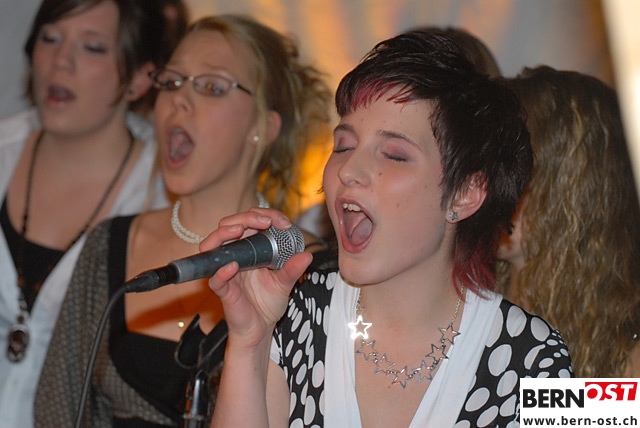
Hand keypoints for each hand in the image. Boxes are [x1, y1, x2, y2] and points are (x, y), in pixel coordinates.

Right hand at [202, 208, 312, 347]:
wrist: (261, 329)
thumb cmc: (269, 302)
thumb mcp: (286, 282)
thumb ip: (294, 268)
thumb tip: (307, 255)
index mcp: (250, 248)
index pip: (250, 221)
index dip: (265, 215)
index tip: (283, 223)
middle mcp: (235, 254)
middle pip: (229, 225)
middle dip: (245, 218)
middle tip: (263, 222)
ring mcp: (225, 270)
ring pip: (212, 244)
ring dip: (224, 233)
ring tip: (239, 231)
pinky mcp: (222, 289)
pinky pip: (215, 278)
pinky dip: (221, 270)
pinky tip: (232, 266)